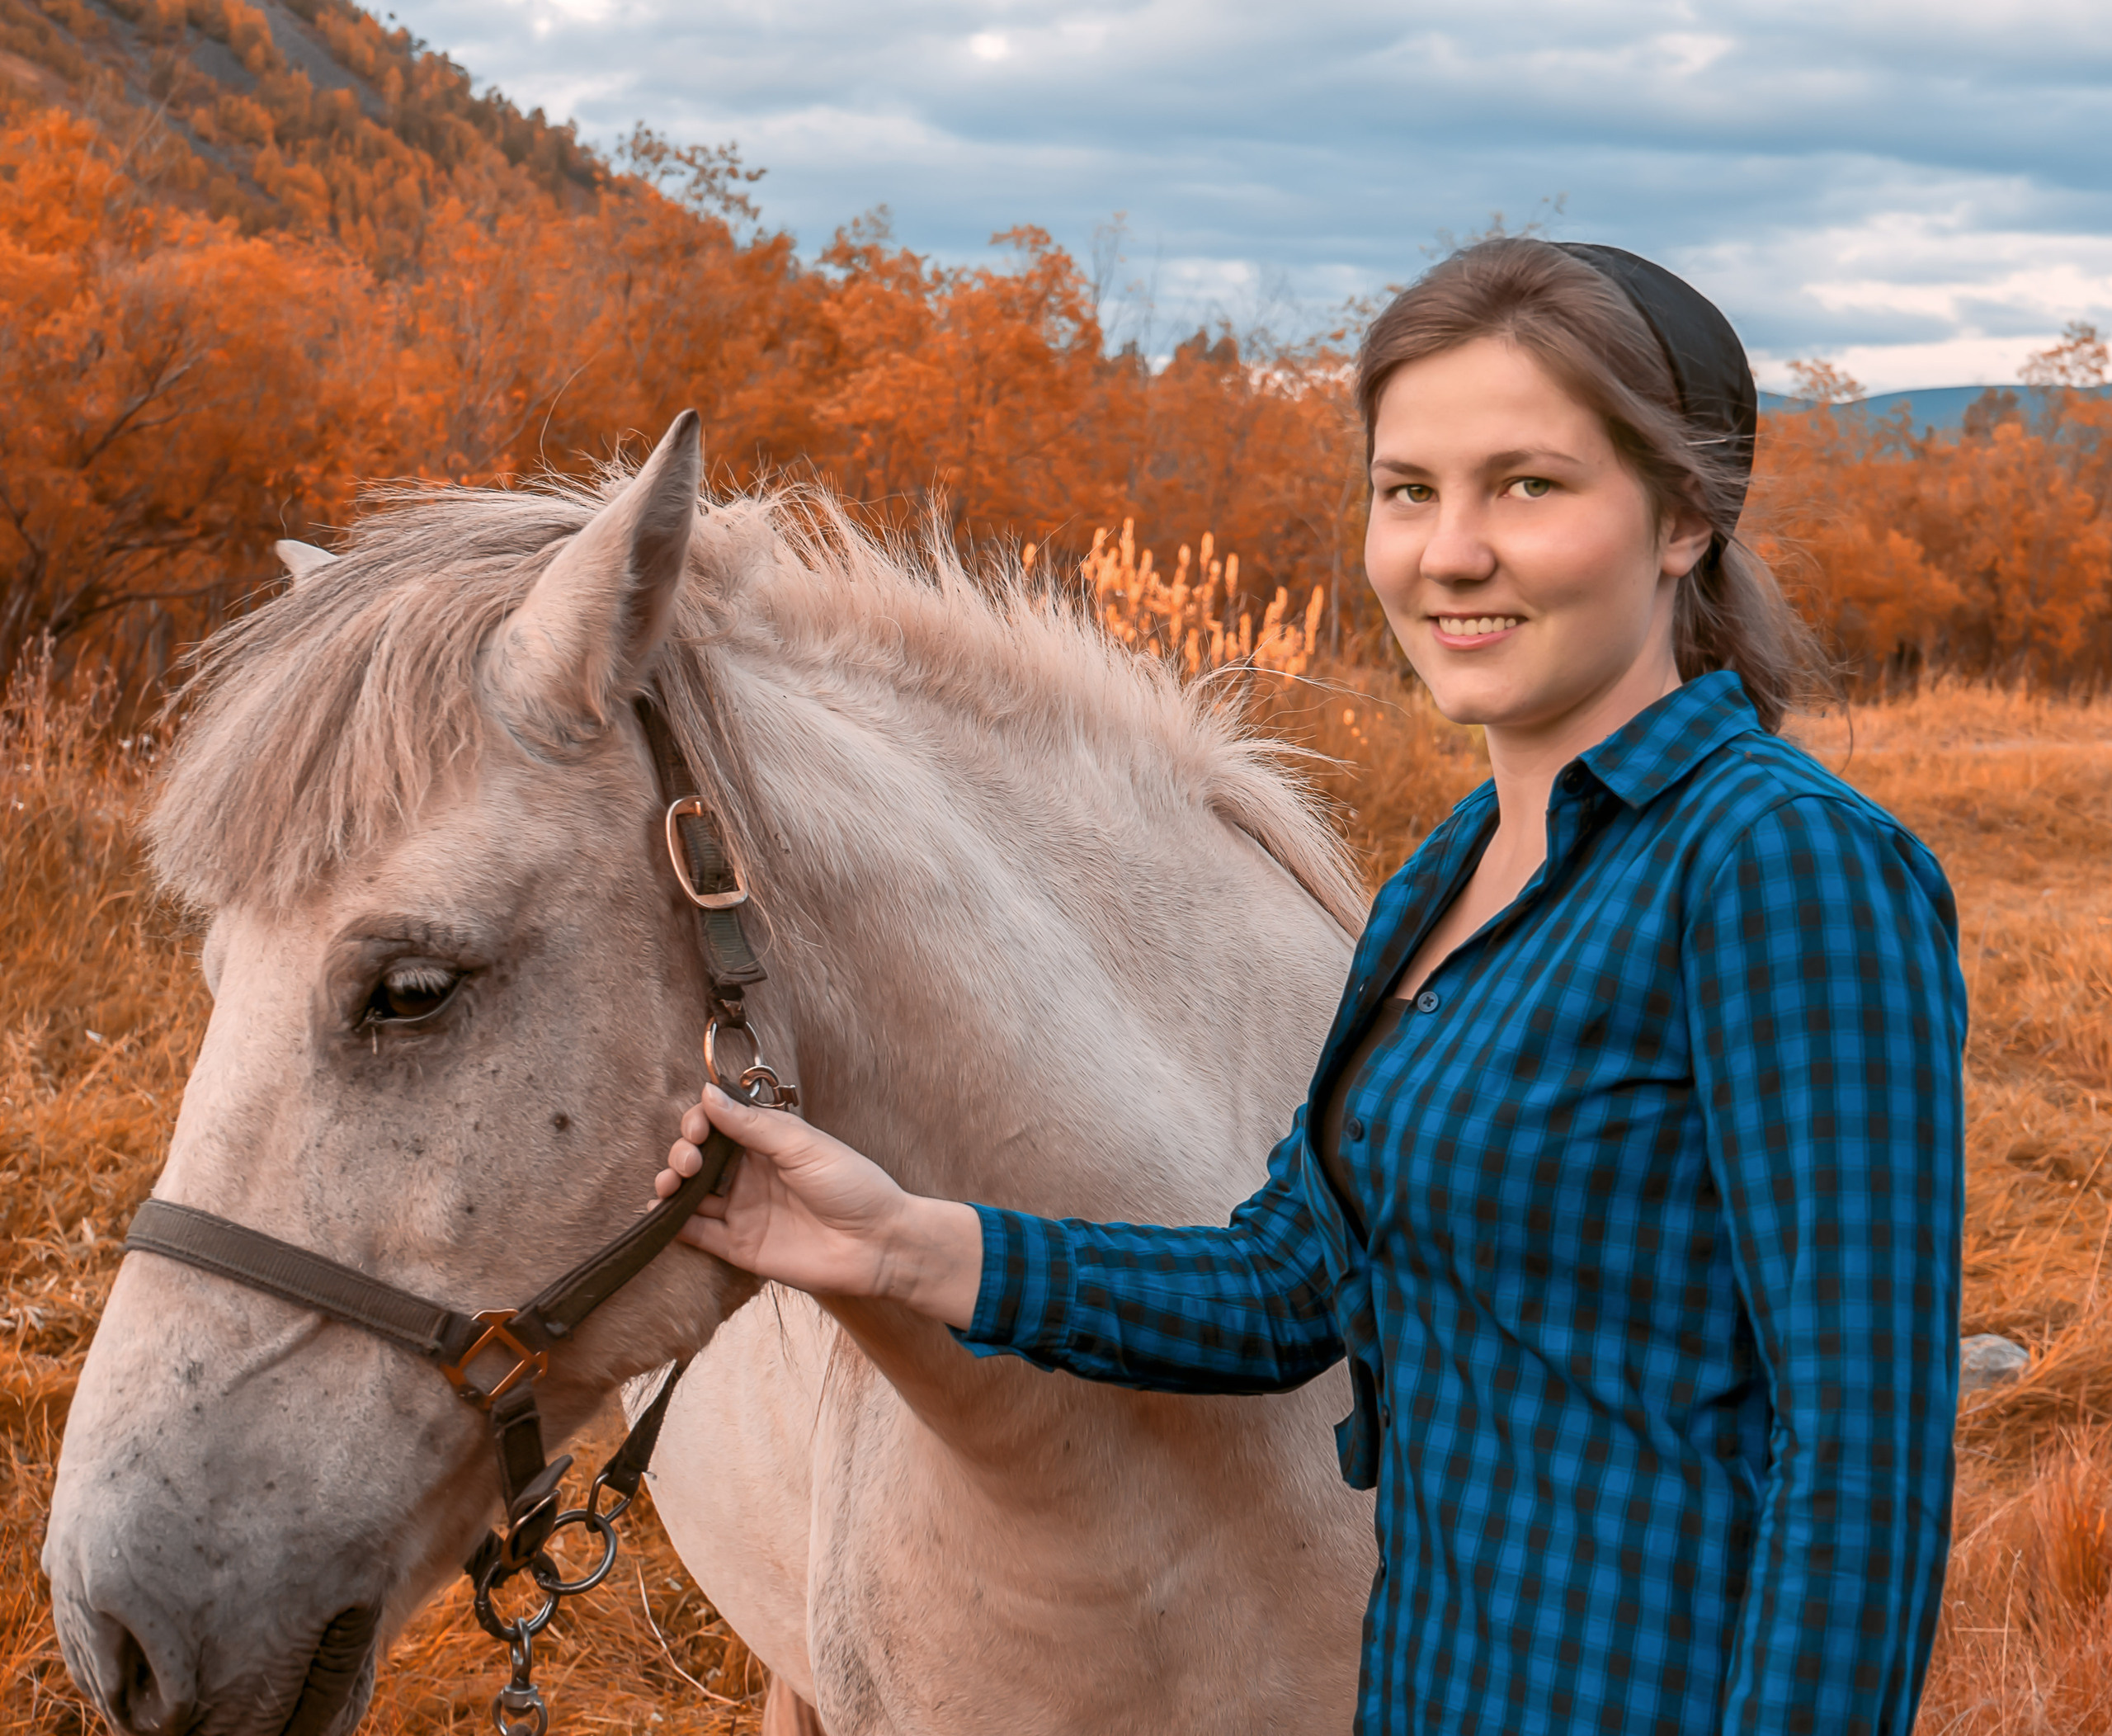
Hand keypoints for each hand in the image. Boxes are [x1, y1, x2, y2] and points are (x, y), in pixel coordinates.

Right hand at [657, 1085, 984, 1328]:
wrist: (879, 1244)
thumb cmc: (853, 1186)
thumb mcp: (803, 1146)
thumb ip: (752, 1125)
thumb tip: (707, 1094)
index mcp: (768, 1143)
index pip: (719, 1123)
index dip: (700, 1121)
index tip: (697, 1128)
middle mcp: (751, 1174)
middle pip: (699, 1157)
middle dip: (682, 1152)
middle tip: (689, 1160)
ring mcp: (744, 1210)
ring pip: (691, 1194)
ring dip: (670, 1183)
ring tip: (670, 1182)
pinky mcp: (740, 1246)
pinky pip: (697, 1234)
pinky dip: (672, 1224)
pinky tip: (659, 1213)